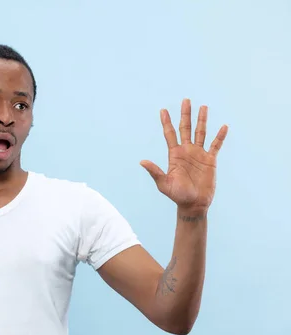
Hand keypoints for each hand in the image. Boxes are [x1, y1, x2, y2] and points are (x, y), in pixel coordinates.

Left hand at [140, 99, 227, 213]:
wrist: (193, 204)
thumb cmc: (177, 195)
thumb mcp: (164, 184)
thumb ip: (155, 172)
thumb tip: (142, 161)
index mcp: (174, 155)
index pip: (170, 134)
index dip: (166, 122)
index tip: (163, 110)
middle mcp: (186, 151)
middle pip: (185, 128)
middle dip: (185, 114)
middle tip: (185, 100)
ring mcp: (198, 154)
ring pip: (200, 133)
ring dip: (202, 120)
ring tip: (203, 106)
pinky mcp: (210, 161)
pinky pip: (216, 145)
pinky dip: (220, 136)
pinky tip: (223, 126)